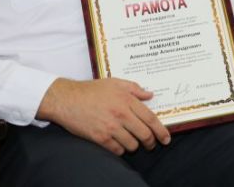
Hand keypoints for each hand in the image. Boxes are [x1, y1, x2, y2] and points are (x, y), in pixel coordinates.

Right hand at [37, 78, 169, 154]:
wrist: (67, 99)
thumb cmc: (90, 90)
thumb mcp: (115, 82)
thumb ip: (134, 88)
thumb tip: (150, 94)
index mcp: (127, 100)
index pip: (150, 118)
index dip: (161, 130)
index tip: (166, 138)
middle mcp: (121, 114)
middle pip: (144, 134)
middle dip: (151, 142)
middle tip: (151, 144)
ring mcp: (110, 127)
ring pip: (132, 144)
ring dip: (134, 146)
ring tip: (132, 142)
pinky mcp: (100, 138)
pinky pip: (117, 150)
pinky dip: (121, 150)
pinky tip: (119, 145)